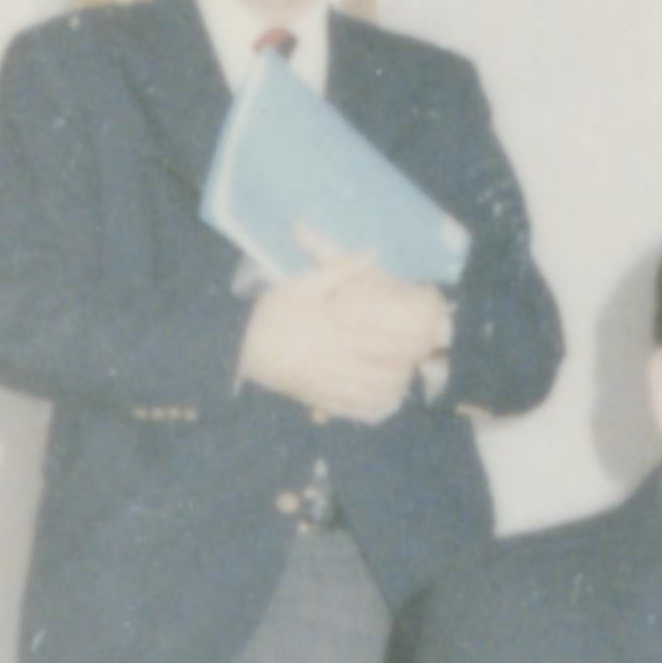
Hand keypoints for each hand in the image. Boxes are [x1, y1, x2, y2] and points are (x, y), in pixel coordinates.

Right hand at [238, 236, 449, 421]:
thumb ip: (340, 269)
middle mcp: (335, 361)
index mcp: (335, 331)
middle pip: (382, 370)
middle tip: (421, 359)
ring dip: (393, 388)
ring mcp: (328, 384)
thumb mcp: (303, 284)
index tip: (424, 335)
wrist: (237, 350)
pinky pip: (354, 410)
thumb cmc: (272, 313)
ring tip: (405, 378)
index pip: (382, 339)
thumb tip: (372, 253)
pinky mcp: (318, 400)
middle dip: (406, 366)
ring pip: (372, 393)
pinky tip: (386, 401)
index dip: (408, 340)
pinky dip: (374, 407)